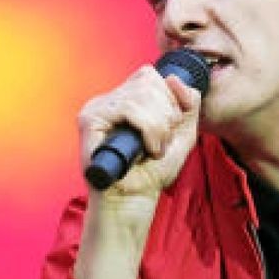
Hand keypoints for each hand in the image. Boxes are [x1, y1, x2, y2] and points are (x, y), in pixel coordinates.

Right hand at [72, 66, 201, 278]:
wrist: (134, 202)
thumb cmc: (153, 173)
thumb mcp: (182, 134)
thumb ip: (189, 104)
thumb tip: (174, 78)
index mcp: (125, 99)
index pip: (151, 76)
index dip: (169, 99)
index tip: (170, 129)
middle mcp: (108, 100)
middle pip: (148, 80)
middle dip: (167, 113)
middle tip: (161, 142)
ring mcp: (96, 108)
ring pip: (142, 94)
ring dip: (159, 126)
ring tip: (154, 149)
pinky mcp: (90, 120)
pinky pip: (129, 107)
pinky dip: (148, 128)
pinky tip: (147, 149)